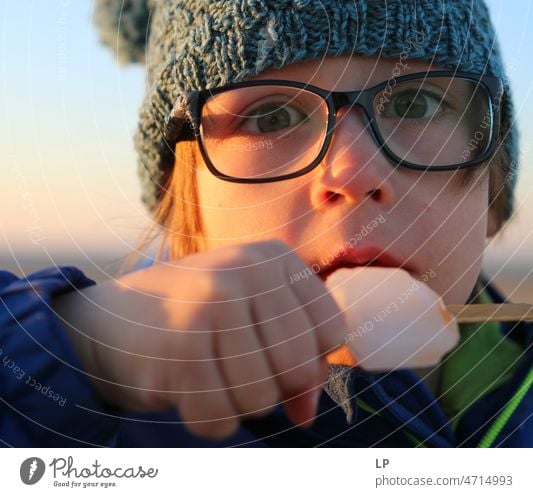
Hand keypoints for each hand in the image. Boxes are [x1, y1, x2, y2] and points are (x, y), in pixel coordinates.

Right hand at [53, 240, 347, 438]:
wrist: (108, 317)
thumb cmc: (194, 318)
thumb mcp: (251, 316)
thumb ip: (293, 355)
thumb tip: (307, 411)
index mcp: (273, 256)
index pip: (331, 330)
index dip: (309, 360)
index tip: (273, 354)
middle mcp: (247, 270)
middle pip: (298, 368)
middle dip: (271, 386)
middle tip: (233, 367)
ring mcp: (212, 303)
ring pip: (262, 398)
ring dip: (235, 403)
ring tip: (206, 372)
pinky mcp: (179, 345)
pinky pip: (219, 417)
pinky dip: (205, 418)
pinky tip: (185, 388)